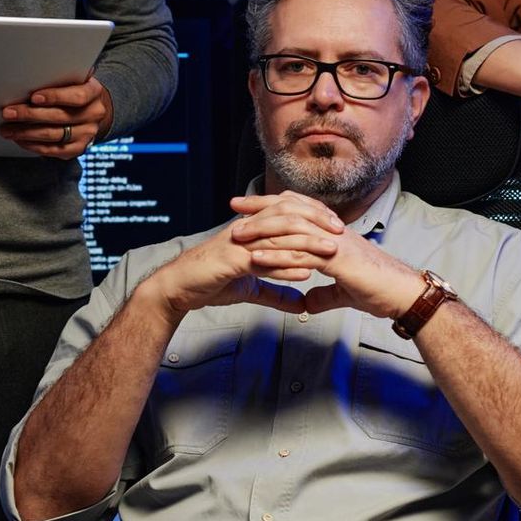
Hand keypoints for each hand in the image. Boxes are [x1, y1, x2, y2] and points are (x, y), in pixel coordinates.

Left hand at [0, 75, 112, 159]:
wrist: (91, 110)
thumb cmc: (73, 90)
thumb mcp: (72, 79)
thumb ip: (58, 78)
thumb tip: (28, 76)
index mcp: (93, 92)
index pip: (77, 96)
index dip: (55, 97)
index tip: (33, 97)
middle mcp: (93, 114)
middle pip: (60, 117)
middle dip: (29, 115)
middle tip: (8, 113)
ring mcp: (87, 133)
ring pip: (53, 135)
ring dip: (26, 133)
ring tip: (7, 129)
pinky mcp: (78, 148)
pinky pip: (53, 150)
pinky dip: (33, 145)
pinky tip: (20, 139)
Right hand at [146, 191, 343, 315]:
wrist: (178, 289)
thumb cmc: (210, 283)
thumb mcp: (249, 289)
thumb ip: (276, 293)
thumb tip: (301, 303)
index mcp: (252, 232)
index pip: (287, 216)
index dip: (312, 218)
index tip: (337, 226)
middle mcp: (247, 232)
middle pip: (287, 218)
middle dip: (316, 222)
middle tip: (341, 231)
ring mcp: (239, 244)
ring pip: (278, 237)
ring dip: (307, 243)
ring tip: (331, 250)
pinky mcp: (231, 260)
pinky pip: (263, 260)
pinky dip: (285, 265)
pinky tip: (304, 271)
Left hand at [228, 191, 425, 321]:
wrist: (401, 294)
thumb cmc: (378, 290)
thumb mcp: (344, 292)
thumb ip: (324, 293)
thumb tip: (307, 302)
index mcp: (330, 232)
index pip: (297, 210)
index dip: (272, 206)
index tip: (248, 206)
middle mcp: (330, 231)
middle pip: (290, 210)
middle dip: (259, 207)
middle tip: (234, 205)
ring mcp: (332, 243)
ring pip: (291, 230)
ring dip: (261, 231)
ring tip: (236, 235)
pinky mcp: (335, 260)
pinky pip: (299, 256)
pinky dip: (276, 256)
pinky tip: (255, 259)